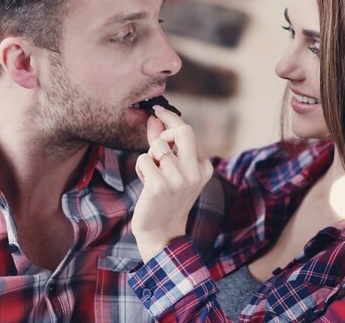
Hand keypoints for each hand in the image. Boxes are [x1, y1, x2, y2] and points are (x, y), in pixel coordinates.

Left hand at [132, 105, 212, 261]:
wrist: (161, 234)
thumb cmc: (165, 199)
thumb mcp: (170, 170)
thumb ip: (164, 143)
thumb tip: (154, 118)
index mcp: (203, 167)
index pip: (188, 131)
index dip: (171, 118)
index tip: (158, 110)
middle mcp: (195, 172)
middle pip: (182, 131)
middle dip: (165, 130)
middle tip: (155, 140)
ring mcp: (179, 179)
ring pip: (157, 147)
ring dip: (148, 159)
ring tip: (152, 177)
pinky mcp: (159, 186)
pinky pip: (143, 159)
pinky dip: (141, 168)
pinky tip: (146, 184)